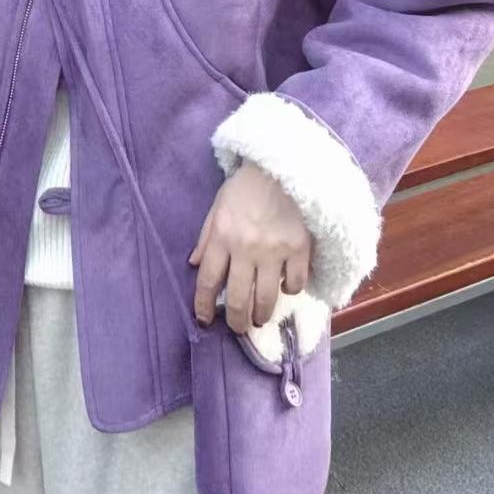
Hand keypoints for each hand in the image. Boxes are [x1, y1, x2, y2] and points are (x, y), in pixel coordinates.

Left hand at [189, 160, 310, 333]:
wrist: (282, 164)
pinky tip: (287, 287)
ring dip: (262, 315)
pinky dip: (291, 290)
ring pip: (267, 299)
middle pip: (238, 299)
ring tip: (260, 318)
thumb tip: (193, 265)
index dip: (204, 306)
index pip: (207, 281)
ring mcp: (274, 251)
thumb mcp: (218, 206)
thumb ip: (206, 237)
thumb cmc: (247, 185)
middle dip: (236, 321)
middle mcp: (246, 248)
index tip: (205, 321)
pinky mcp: (299, 249)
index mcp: (222, 236)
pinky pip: (295, 282)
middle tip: (238, 328)